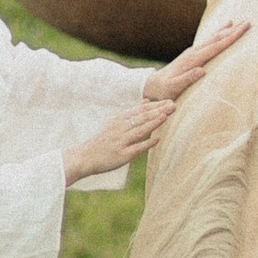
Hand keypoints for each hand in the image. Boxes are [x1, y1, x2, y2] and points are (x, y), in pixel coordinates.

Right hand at [61, 92, 178, 184]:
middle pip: (142, 118)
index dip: (155, 105)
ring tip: (166, 116)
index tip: (169, 100)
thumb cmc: (101, 141)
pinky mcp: (121, 155)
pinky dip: (147, 143)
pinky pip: (136, 148)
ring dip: (153, 122)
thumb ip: (132, 113)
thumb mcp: (115, 123)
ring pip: (140, 130)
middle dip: (158, 111)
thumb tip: (147, 101)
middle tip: (173, 105)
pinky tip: (158, 139)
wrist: (84, 157)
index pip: (140, 110)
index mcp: (119, 120)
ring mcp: (121, 142)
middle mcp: (120, 129)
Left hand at [145, 14, 249, 105]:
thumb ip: (187, 79)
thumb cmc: (164, 90)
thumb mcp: (175, 87)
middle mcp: (193, 52)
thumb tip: (201, 70)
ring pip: (212, 39)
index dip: (230, 38)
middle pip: (216, 39)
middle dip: (232, 31)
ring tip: (237, 22)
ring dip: (226, 31)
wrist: (152, 85)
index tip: (242, 29)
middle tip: (248, 22)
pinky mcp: (192, 55)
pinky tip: (222, 31)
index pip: (216, 46)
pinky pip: (208, 43)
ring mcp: (192, 52)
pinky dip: (217, 36)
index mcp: (193, 59)